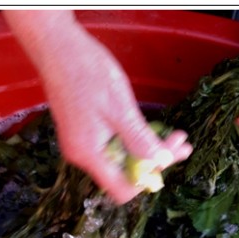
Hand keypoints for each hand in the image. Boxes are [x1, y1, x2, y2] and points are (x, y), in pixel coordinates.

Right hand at [4, 11, 191, 202]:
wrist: (57, 47)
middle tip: (181, 143)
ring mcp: (83, 143)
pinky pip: (114, 146)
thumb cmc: (86, 71)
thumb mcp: (119, 107)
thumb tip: (161, 163)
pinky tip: (150, 128)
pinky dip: (134, 140)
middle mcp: (83, 155)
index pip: (122, 190)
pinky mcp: (85, 132)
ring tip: (174, 135)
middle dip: (155, 162)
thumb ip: (139, 139)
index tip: (169, 155)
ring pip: (121, 160)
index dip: (148, 179)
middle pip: (124, 175)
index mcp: (89, 154)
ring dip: (147, 150)